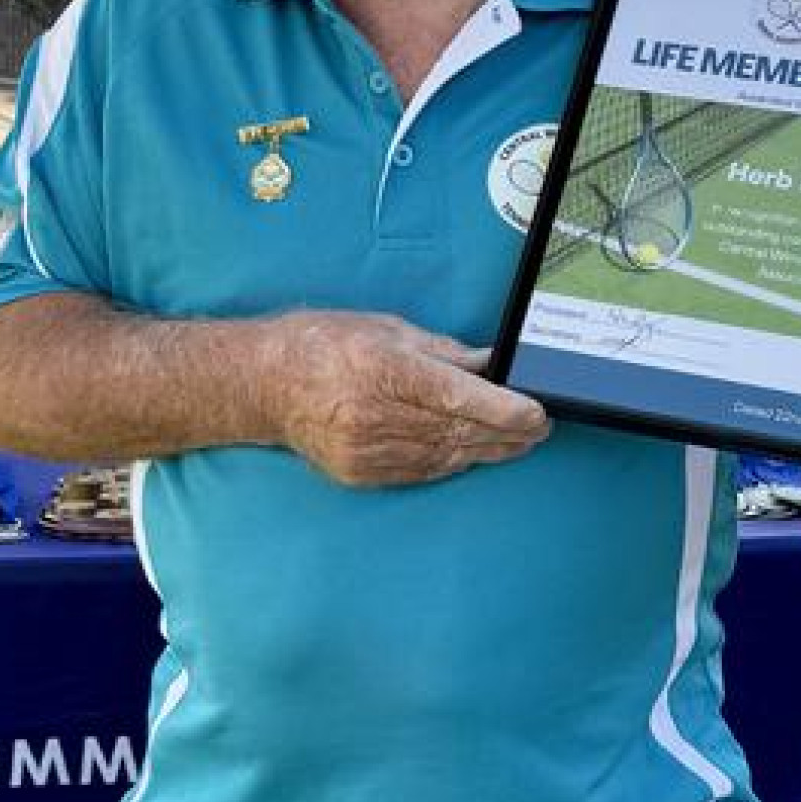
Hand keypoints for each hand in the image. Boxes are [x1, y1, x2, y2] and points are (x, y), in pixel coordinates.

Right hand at [269, 310, 550, 488]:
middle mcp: (376, 414)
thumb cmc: (321, 345)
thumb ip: (441, 350)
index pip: (457, 396)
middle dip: (506, 432)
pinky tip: (472, 453)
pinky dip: (452, 462)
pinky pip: (421, 471)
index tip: (537, 414)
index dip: (504, 409)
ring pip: (445, 456)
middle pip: (458, 430)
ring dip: (486, 450)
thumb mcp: (385, 329)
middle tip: (538, 428)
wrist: (262, 385)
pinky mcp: (360, 472)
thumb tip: (489, 362)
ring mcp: (367, 450)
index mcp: (383, 370)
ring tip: (516, 442)